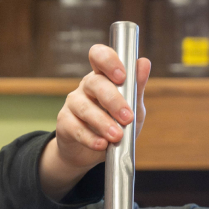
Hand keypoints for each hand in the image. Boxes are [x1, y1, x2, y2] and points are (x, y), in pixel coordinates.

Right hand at [38, 45, 150, 198]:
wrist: (94, 153)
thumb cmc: (116, 124)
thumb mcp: (133, 107)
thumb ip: (137, 87)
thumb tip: (144, 63)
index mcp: (104, 76)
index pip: (99, 56)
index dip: (109, 61)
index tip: (122, 77)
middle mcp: (86, 86)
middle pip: (95, 83)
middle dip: (113, 100)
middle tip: (127, 117)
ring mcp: (73, 103)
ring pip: (84, 107)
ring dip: (102, 122)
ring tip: (116, 136)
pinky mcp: (64, 123)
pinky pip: (75, 128)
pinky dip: (90, 138)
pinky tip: (101, 144)